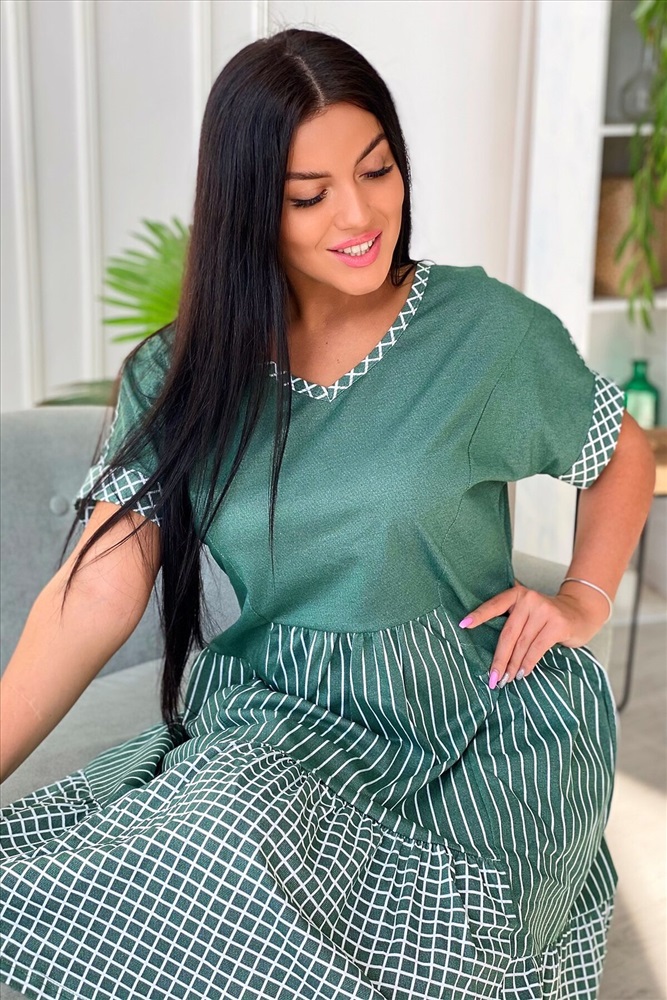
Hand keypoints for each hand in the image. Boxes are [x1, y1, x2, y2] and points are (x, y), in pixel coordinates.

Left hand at [458, 581, 609, 688]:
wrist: (580, 611)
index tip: (463, 625)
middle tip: (492, 677)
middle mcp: (529, 599)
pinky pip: (537, 648)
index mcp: (517, 594)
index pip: (494, 605)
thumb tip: (492, 649)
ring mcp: (545, 611)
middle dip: (499, 658)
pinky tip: (523, 674)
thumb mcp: (529, 610)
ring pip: (522, 644)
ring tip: (506, 680)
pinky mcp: (558, 624)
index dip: (479, 615)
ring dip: (513, 665)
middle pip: (508, 634)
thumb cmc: (547, 616)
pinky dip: (528, 663)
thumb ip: (512, 618)